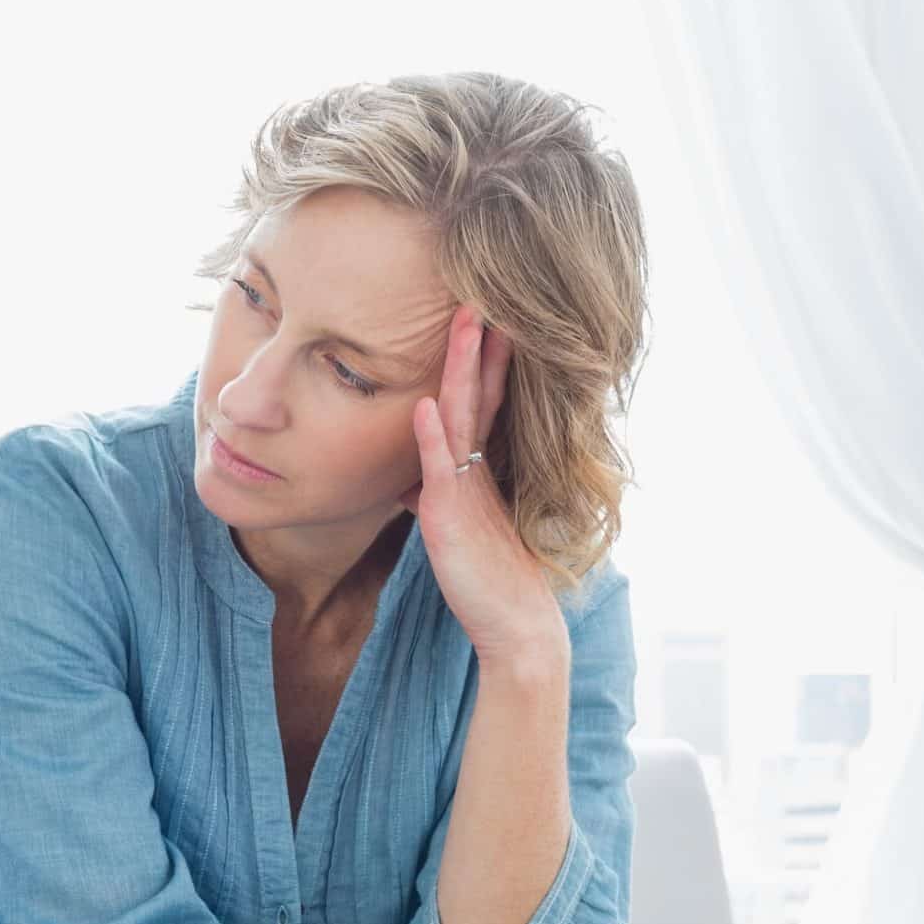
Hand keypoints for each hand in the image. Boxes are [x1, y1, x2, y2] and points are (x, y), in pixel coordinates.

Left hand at [398, 304, 565, 670]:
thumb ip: (435, 498)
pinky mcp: (454, 515)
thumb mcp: (454, 529)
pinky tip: (423, 403)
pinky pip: (443, 467)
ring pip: (464, 417)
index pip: (482, 402)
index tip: (483, 318)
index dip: (482, 361)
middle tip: (481, 296)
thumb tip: (409, 483)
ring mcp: (469, 488)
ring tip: (466, 323)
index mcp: (482, 468)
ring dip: (461, 369)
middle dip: (479, 346)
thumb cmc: (485, 581)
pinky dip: (432, 435)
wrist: (515, 626)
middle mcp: (480, 469)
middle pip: (478, 395)